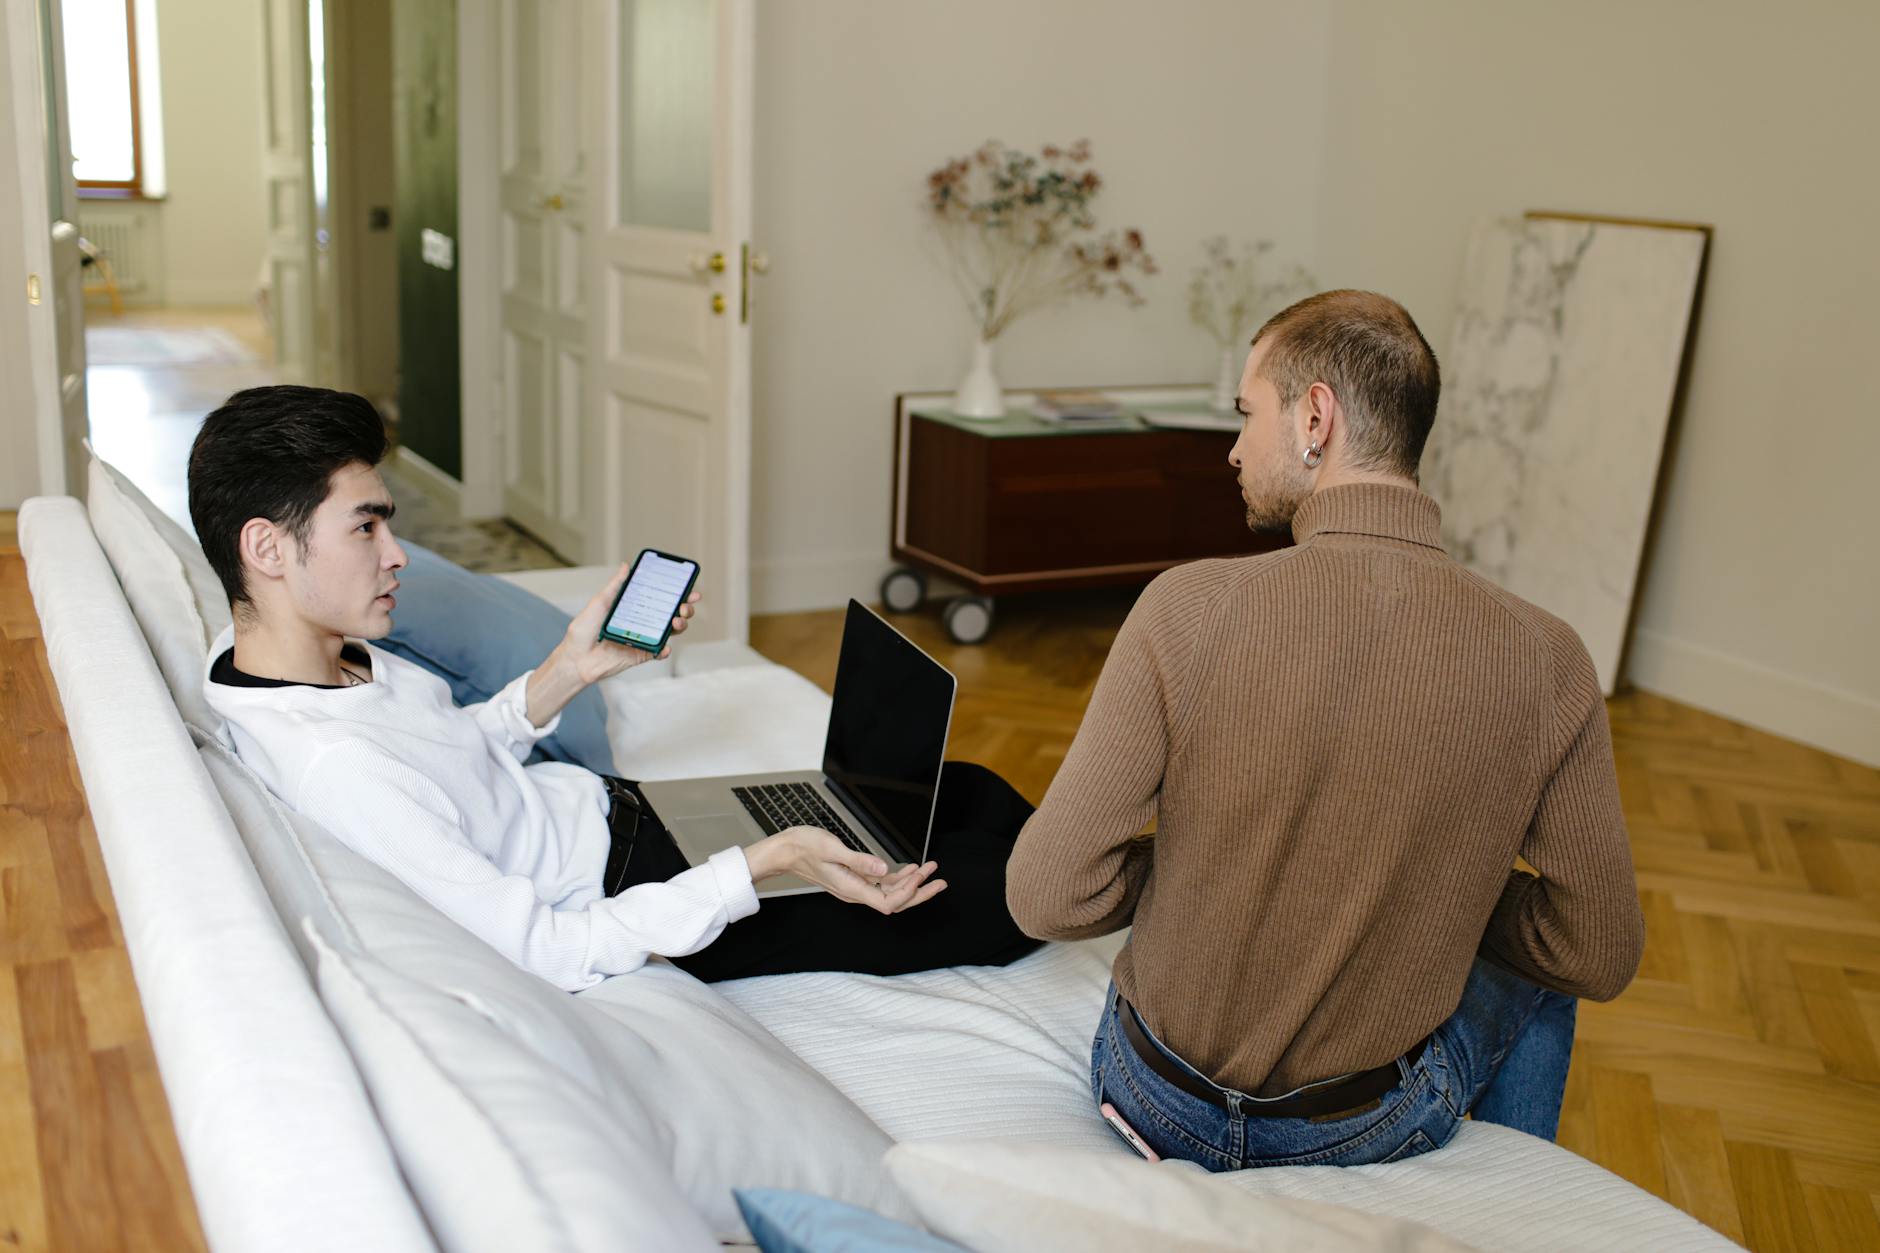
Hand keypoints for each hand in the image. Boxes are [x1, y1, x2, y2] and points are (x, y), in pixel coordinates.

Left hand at [524, 566, 701, 725]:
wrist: (576, 658)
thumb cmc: (583, 630)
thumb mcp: (600, 602)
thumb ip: (616, 586)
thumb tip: (626, 566)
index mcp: (634, 608)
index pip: (660, 598)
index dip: (677, 593)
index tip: (689, 588)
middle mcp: (642, 622)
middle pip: (671, 613)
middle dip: (684, 608)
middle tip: (684, 606)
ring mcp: (644, 639)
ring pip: (671, 631)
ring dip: (680, 626)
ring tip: (676, 621)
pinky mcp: (642, 654)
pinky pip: (659, 652)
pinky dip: (666, 650)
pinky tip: (665, 645)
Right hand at [746, 827, 946, 914]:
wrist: (784, 851)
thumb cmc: (804, 847)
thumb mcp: (832, 849)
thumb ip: (859, 861)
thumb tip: (884, 869)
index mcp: (851, 889)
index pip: (888, 902)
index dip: (908, 892)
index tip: (921, 874)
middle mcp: (855, 892)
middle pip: (895, 902)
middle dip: (920, 892)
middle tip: (941, 881)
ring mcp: (855, 887)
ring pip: (890, 893)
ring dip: (912, 883)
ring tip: (931, 870)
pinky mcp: (854, 879)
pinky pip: (881, 884)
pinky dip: (898, 878)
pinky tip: (909, 869)